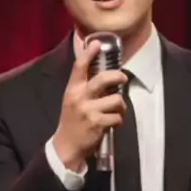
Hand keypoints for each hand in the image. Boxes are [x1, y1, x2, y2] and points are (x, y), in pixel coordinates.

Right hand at [52, 40, 127, 170]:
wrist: (67, 146)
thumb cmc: (72, 121)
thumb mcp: (73, 101)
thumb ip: (84, 88)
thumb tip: (105, 76)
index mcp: (72, 90)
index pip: (79, 67)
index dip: (89, 54)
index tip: (96, 44)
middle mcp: (80, 98)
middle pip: (103, 79)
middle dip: (118, 77)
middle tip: (123, 79)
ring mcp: (89, 111)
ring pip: (116, 100)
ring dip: (121, 107)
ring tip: (117, 111)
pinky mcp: (98, 124)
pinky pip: (117, 117)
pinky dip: (118, 121)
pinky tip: (112, 124)